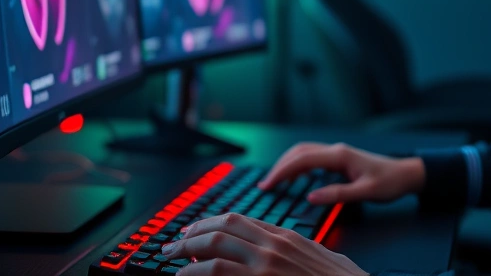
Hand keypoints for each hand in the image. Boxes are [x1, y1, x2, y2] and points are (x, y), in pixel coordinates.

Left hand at [161, 212, 368, 275]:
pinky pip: (219, 274)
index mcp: (286, 237)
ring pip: (215, 249)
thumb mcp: (318, 257)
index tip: (195, 230)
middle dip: (192, 234)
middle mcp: (274, 246)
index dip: (211, 224)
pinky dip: (197, 274)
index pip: (239, 220)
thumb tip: (275, 246)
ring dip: (187, 252)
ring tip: (172, 259)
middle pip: (222, 229)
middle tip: (173, 243)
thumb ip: (295, 249)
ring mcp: (266, 266)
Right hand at [257, 142, 425, 204]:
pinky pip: (312, 157)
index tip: (268, 184)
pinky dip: (298, 166)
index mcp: (339, 155)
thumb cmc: (389, 182)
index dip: (282, 171)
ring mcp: (337, 152)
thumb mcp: (366, 192)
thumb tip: (310, 197)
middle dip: (279, 167)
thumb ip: (338, 194)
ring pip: (304, 152)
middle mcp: (335, 150)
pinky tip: (295, 179)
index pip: (302, 159)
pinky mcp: (339, 158)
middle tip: (265, 185)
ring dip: (287, 164)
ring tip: (275, 182)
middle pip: (299, 152)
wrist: (405, 174)